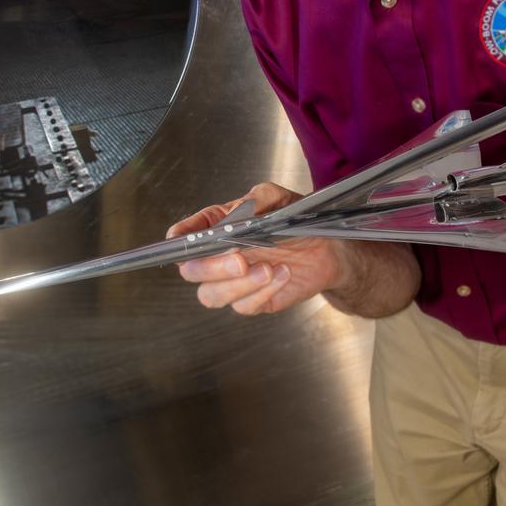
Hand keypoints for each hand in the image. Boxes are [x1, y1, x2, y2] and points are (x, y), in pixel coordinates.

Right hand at [165, 181, 348, 315]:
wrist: (328, 249)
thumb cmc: (297, 222)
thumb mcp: (279, 199)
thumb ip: (257, 199)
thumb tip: (241, 210)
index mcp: (217, 229)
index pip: (185, 237)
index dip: (179, 239)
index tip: (178, 238)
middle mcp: (219, 257)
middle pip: (191, 271)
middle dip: (211, 268)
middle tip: (240, 260)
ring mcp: (233, 282)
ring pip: (210, 296)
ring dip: (236, 285)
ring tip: (267, 268)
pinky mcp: (252, 301)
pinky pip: (243, 306)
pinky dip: (262, 291)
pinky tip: (281, 274)